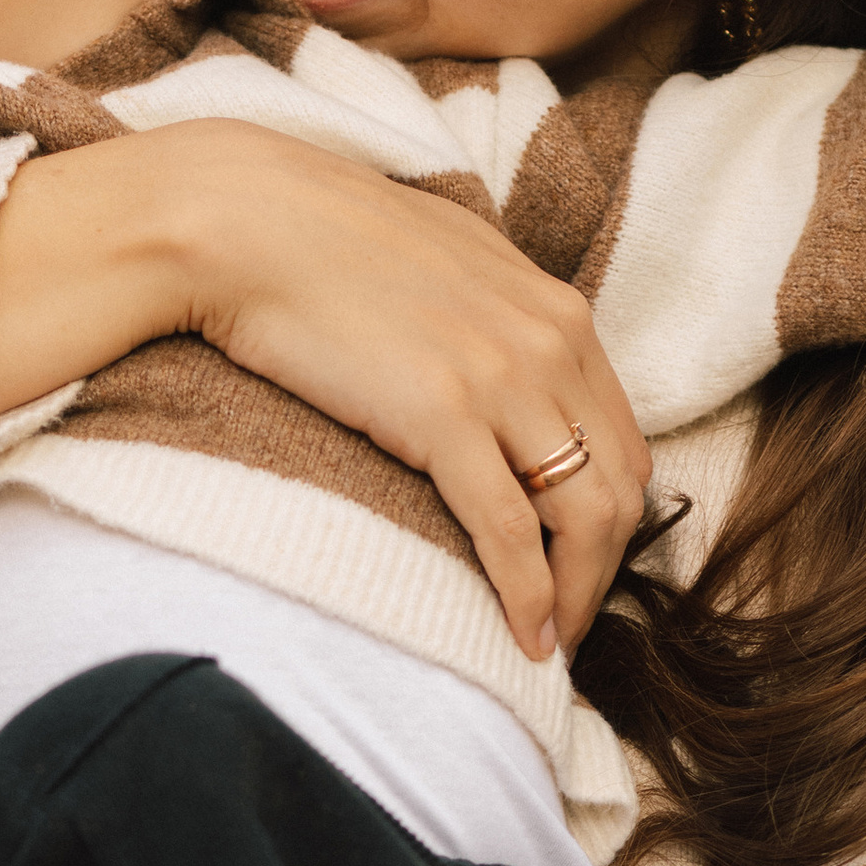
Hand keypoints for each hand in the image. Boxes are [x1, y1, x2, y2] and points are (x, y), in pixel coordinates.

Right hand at [177, 125, 652, 659]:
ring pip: (585, 515)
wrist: (244, 220)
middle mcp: (548, 342)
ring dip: (576, 595)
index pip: (621, 437)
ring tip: (549, 644)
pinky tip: (524, 638)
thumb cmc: (320, 243)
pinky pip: (512, 530)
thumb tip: (493, 371)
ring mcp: (502, 378)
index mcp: (554, 310)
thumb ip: (490, 320)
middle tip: (569, 622)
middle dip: (604, 568)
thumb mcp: (442, 266)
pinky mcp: (444, 415)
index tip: (577, 565)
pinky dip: (530, 596)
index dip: (610, 516)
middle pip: (619, 484)